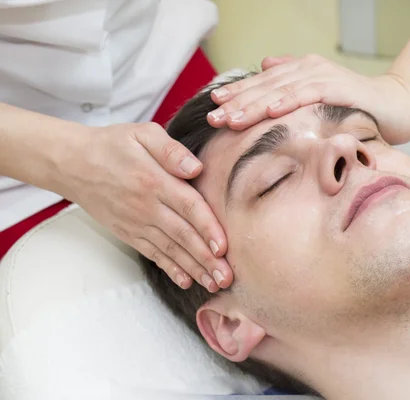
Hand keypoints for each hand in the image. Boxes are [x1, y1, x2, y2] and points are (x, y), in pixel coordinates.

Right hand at [60, 122, 231, 291]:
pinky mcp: (128, 233)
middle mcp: (147, 206)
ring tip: (214, 285)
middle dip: (207, 259)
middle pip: (183, 235)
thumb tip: (196, 168)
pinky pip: (153, 254)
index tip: (224, 248)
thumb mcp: (143, 134)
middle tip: (227, 278)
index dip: (208, 228)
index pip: (189, 207)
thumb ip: (171, 151)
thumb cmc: (114, 145)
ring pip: (170, 250)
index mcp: (155, 181)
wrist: (73, 163)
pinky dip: (170, 268)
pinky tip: (187, 280)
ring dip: (194, 269)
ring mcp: (136, 223)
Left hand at [207, 54, 409, 144]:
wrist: (399, 105)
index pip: (263, 83)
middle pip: (266, 85)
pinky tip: (270, 111)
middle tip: (213, 116)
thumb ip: (294, 83)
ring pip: (281, 90)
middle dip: (238, 102)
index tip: (214, 106)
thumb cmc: (357, 106)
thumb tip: (266, 67)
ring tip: (231, 118)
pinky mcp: (339, 88)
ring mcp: (324, 77)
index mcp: (301, 72)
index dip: (238, 93)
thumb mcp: (320, 97)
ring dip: (254, 104)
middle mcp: (309, 69)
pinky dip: (288, 102)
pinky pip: (308, 94)